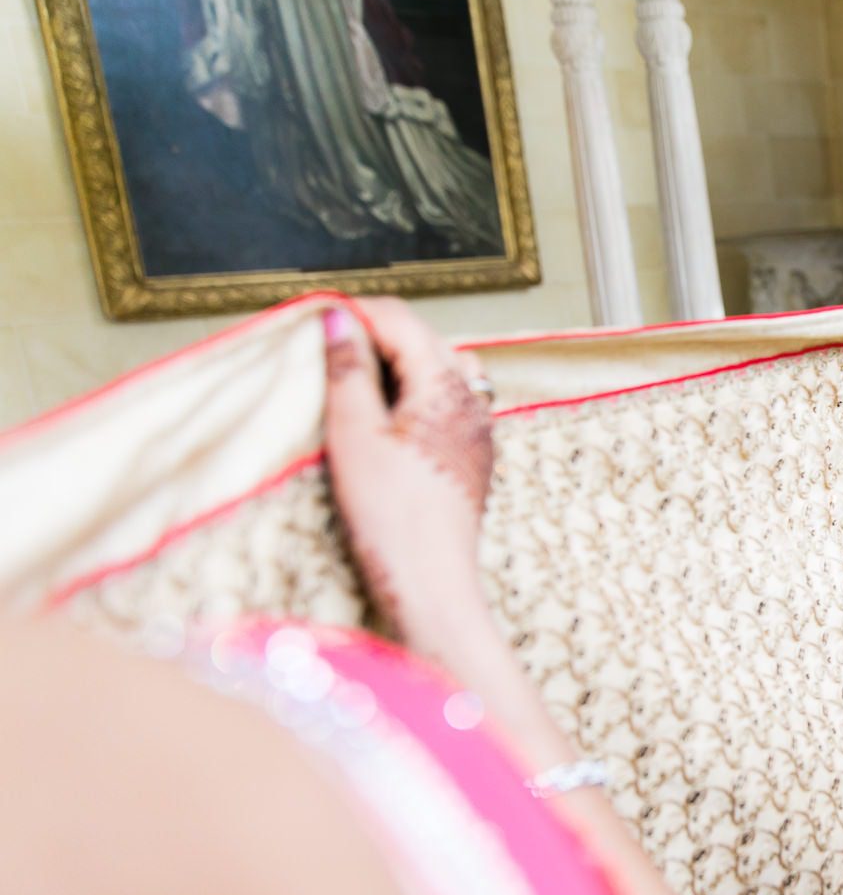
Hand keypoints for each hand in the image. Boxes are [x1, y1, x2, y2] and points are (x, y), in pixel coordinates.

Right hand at [321, 297, 494, 655]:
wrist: (431, 582)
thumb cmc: (390, 513)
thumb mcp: (355, 434)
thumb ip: (347, 369)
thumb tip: (337, 318)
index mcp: (446, 382)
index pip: (400, 319)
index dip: (354, 312)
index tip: (311, 321)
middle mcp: (473, 398)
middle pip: (423, 339)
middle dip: (374, 334)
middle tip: (324, 351)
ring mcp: (478, 427)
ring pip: (439, 369)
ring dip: (397, 364)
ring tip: (354, 383)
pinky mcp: (472, 455)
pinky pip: (447, 403)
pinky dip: (414, 394)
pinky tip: (387, 418)